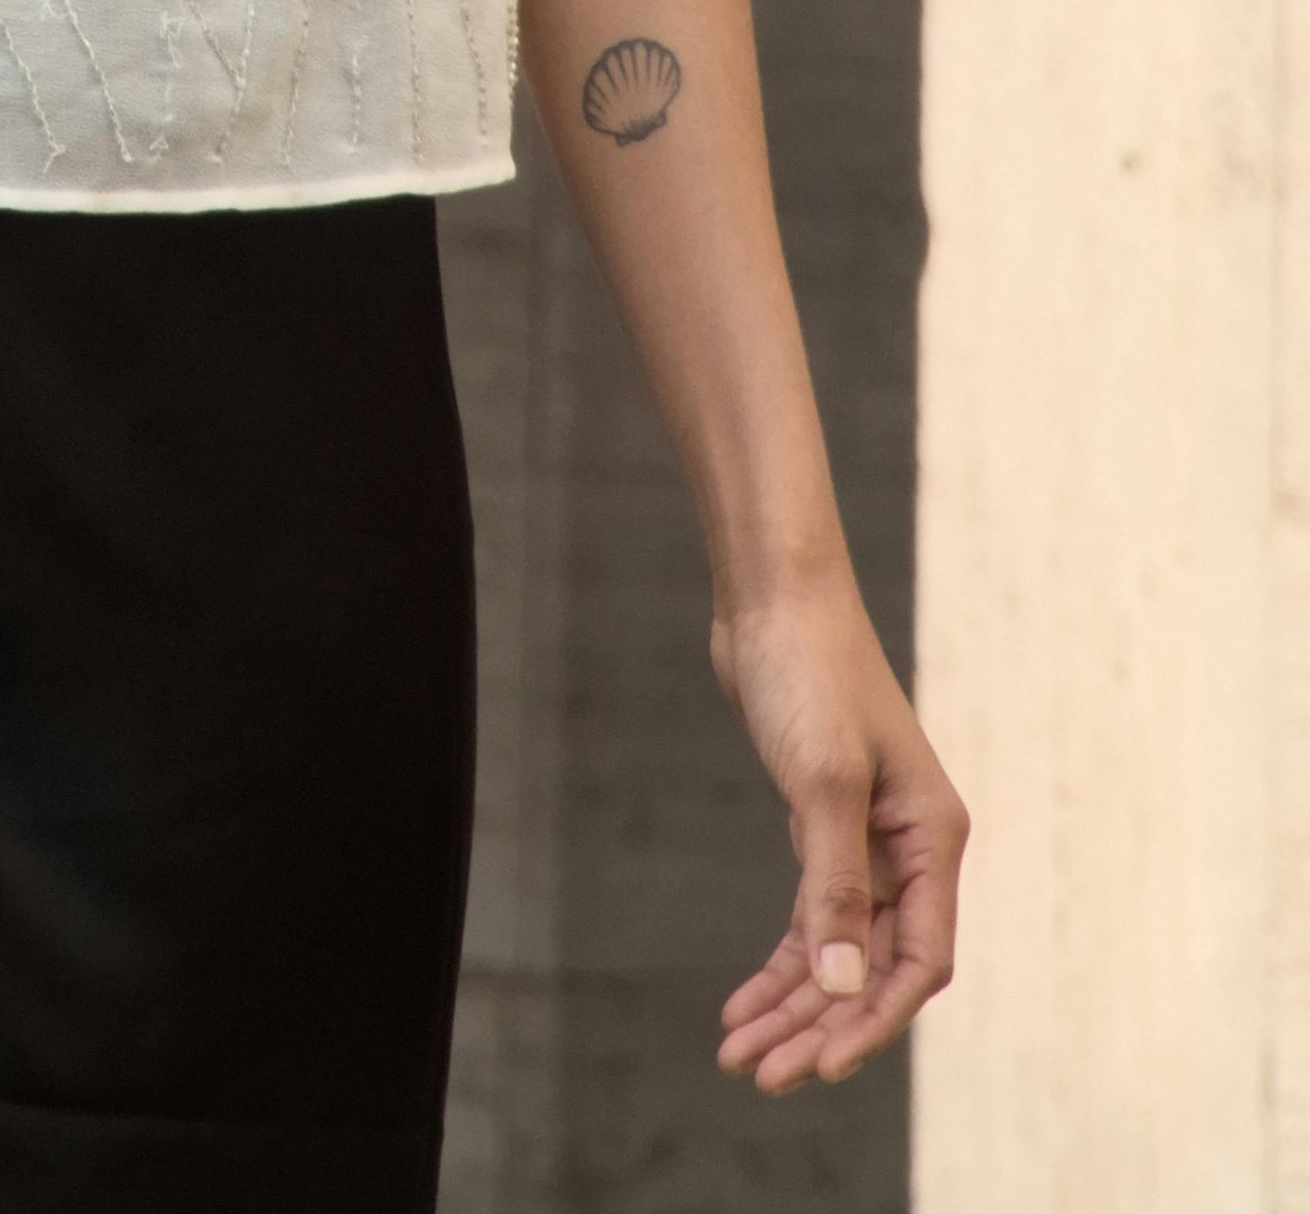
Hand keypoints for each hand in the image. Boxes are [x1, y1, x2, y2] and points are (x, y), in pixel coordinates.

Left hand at [708, 576, 965, 1094]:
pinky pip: (808, 919)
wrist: (771, 597)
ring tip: (737, 1055)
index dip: (874, 1019)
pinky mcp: (819, 828)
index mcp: (932, 840)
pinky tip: (741, 1004)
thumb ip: (834, 885)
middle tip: (762, 1074)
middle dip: (820, 1026)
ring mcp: (865, 842)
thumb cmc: (807, 672)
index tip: (821, 1066)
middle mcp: (910, 850)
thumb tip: (843, 983)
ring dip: (791, 1006)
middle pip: (874, 967)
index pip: (921, 961)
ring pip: (836, 951)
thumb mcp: (821, 781)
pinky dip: (778, 964)